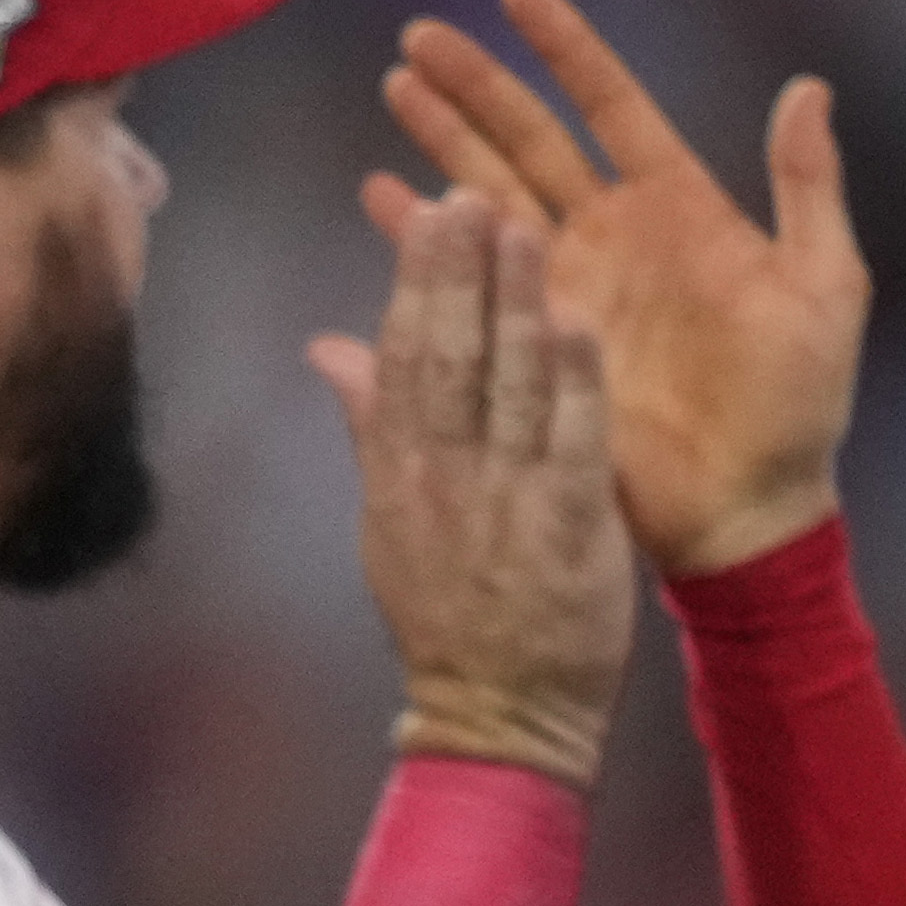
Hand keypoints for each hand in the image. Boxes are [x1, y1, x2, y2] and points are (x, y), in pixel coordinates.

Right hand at [309, 183, 634, 780]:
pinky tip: (579, 322)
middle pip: (445, 357)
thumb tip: (326, 346)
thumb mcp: (388, 521)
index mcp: (397, 471)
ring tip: (525, 226)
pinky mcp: (568, 528)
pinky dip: (574, 382)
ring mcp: (505, 501)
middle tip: (469, 190)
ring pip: (506, 386)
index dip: (414, 279)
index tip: (429, 208)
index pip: (401, 356)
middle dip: (455, 271)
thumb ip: (369, 425)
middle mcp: (442, 478)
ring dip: (514, 303)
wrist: (499, 715)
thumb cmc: (449, 615)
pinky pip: (571, 442)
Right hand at [375, 0, 866, 577]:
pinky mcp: (532, 341)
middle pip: (528, 138)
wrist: (748, 504)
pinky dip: (422, 239)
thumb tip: (808, 87)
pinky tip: (382, 197)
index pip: (610, 105)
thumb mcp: (825, 284)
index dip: (565, 49)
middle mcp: (610, 233)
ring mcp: (565, 286)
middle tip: (418, 38)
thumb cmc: (800, 400)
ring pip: (488, 194)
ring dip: (440, 141)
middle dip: (474, 85)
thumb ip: (808, 187)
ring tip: (395, 89)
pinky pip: (469, 279)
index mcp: (678, 205)